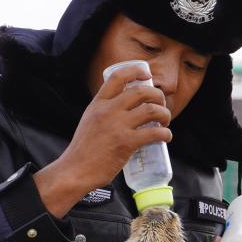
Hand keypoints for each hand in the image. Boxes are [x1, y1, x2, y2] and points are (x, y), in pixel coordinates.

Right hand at [33, 66, 171, 216]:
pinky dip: (165, 133)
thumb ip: (104, 112)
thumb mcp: (89, 121)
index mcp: (98, 103)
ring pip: (152, 110)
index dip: (135, 71)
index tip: (147, 75)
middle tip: (161, 104)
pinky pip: (154, 133)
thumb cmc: (83, 150)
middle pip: (141, 91)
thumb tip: (124, 109)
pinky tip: (166, 137)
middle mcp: (108, 110)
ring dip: (165, 113)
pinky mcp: (127, 143)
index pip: (118, 77)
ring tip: (165, 121)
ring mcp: (118, 126)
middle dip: (157, 95)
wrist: (75, 170)